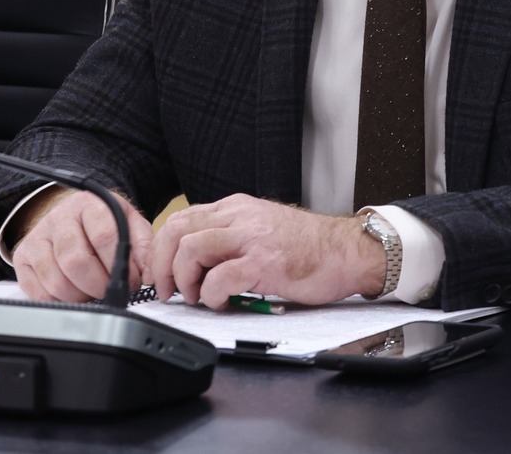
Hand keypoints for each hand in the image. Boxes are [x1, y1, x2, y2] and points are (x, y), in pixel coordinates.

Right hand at [10, 187, 154, 302]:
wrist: (72, 215)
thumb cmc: (104, 222)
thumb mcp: (130, 222)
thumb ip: (143, 245)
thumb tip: (147, 273)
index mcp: (89, 205)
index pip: (105, 237)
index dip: (120, 265)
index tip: (132, 280)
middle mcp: (59, 218)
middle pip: (77, 262)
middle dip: (100, 285)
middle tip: (111, 290)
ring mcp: (37, 238)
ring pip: (57, 281)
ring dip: (81, 296)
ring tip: (94, 291)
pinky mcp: (23, 257)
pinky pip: (39, 292)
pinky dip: (60, 301)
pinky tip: (74, 293)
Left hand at [150, 194, 384, 307]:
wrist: (349, 252)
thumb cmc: (310, 248)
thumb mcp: (262, 230)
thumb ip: (230, 237)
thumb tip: (194, 263)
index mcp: (239, 208)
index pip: (181, 219)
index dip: (161, 250)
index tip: (162, 274)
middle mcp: (242, 216)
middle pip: (177, 230)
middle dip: (162, 265)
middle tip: (169, 290)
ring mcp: (254, 237)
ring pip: (191, 249)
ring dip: (184, 279)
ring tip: (197, 296)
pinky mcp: (265, 263)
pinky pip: (219, 278)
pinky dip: (211, 295)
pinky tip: (222, 302)